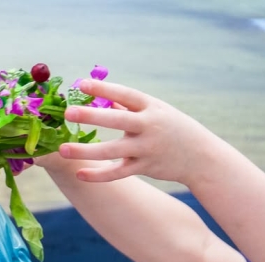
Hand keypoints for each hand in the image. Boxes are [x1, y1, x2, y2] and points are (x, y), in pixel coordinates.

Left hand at [57, 79, 214, 185]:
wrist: (201, 157)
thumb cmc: (173, 129)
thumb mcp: (157, 111)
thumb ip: (130, 107)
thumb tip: (101, 97)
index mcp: (151, 107)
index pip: (125, 94)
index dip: (103, 89)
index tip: (81, 83)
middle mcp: (149, 126)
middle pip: (116, 120)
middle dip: (91, 116)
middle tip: (68, 112)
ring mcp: (146, 148)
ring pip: (112, 151)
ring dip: (86, 151)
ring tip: (63, 149)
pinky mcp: (145, 167)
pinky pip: (117, 172)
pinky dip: (99, 175)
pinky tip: (80, 174)